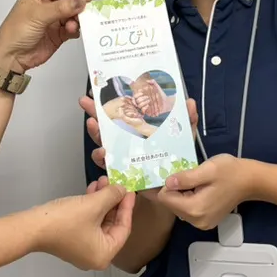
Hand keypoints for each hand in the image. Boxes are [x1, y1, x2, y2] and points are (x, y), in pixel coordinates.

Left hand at [0, 0, 90, 72]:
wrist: (11, 57)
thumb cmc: (14, 33)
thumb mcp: (37, 15)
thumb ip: (61, 7)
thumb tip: (79, 0)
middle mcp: (46, 5)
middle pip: (69, 1)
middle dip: (77, 7)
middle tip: (85, 11)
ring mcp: (53, 20)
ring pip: (72, 15)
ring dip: (76, 19)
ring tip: (73, 25)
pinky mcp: (58, 34)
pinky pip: (72, 29)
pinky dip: (75, 29)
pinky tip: (72, 31)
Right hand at [30, 183, 135, 270]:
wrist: (32, 227)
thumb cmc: (66, 220)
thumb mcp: (94, 205)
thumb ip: (112, 196)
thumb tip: (122, 190)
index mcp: (104, 254)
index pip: (124, 228)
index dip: (127, 207)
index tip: (129, 189)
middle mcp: (95, 255)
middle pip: (111, 225)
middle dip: (112, 201)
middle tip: (115, 183)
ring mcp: (81, 249)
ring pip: (99, 221)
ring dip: (101, 201)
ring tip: (102, 181)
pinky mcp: (70, 239)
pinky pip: (88, 222)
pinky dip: (90, 207)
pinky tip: (91, 190)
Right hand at [81, 95, 197, 169]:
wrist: (178, 185)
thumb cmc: (178, 157)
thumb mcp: (185, 136)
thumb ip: (188, 120)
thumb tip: (190, 102)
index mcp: (139, 128)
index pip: (121, 112)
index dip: (108, 101)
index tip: (97, 90)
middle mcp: (127, 140)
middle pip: (106, 125)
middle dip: (94, 112)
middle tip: (85, 102)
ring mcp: (123, 156)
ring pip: (103, 143)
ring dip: (96, 133)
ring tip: (94, 125)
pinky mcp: (123, 172)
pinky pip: (108, 166)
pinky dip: (102, 159)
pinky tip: (103, 152)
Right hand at [133, 78, 168, 116]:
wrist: (166, 102)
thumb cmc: (161, 95)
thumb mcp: (157, 88)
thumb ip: (153, 82)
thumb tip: (147, 81)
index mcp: (142, 96)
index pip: (135, 96)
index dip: (137, 94)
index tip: (142, 92)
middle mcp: (142, 102)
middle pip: (136, 101)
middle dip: (141, 98)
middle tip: (147, 97)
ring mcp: (144, 107)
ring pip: (139, 106)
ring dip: (143, 103)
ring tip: (149, 100)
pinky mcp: (147, 112)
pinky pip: (143, 111)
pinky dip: (144, 108)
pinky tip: (148, 105)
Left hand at [155, 153, 249, 230]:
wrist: (251, 181)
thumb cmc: (230, 172)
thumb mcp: (207, 170)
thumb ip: (185, 178)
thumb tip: (167, 182)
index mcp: (195, 209)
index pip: (165, 199)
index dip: (166, 184)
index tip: (174, 173)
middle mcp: (196, 221)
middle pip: (171, 204)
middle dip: (174, 189)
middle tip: (187, 175)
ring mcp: (202, 223)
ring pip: (178, 207)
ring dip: (181, 194)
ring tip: (195, 181)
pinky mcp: (206, 222)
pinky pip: (188, 210)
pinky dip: (188, 199)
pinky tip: (199, 188)